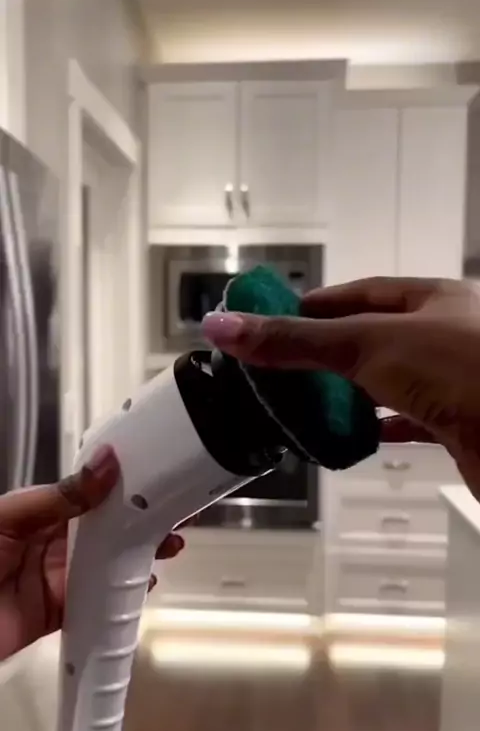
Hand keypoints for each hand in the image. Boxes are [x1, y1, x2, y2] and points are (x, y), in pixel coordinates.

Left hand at [0, 445, 184, 660]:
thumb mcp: (8, 518)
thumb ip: (58, 497)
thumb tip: (103, 464)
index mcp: (35, 512)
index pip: (87, 495)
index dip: (120, 488)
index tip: (153, 480)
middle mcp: (48, 542)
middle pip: (103, 530)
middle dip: (138, 522)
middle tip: (173, 516)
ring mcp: (54, 578)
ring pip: (106, 564)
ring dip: (137, 555)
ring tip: (168, 547)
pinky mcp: (57, 613)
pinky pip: (96, 602)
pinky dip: (120, 594)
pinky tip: (141, 582)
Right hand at [202, 277, 479, 499]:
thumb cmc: (460, 370)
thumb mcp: (368, 344)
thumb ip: (297, 340)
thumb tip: (223, 327)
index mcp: (431, 299)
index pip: (361, 293)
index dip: (315, 305)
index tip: (273, 321)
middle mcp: (444, 335)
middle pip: (372, 338)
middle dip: (326, 354)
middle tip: (278, 371)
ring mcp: (452, 381)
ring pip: (388, 383)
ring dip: (349, 395)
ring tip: (303, 406)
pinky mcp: (457, 425)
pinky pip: (408, 423)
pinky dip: (378, 429)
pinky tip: (354, 437)